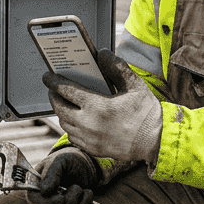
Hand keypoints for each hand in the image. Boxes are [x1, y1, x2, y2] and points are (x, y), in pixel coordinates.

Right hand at [25, 146, 99, 203]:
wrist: (83, 165)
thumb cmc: (68, 160)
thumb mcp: (60, 161)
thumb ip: (51, 174)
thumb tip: (43, 191)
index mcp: (36, 186)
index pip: (35, 202)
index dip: (48, 203)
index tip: (62, 198)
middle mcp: (44, 201)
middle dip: (70, 202)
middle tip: (78, 187)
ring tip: (88, 192)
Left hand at [43, 49, 163, 164]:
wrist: (155, 142)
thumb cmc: (146, 113)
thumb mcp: (135, 86)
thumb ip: (117, 68)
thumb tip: (102, 54)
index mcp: (98, 107)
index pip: (67, 91)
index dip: (54, 82)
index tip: (48, 77)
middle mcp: (89, 125)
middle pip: (60, 108)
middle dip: (53, 96)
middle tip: (53, 89)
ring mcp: (89, 139)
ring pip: (64, 124)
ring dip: (61, 112)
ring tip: (64, 102)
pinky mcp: (93, 149)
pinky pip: (72, 137)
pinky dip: (69, 126)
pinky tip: (74, 119)